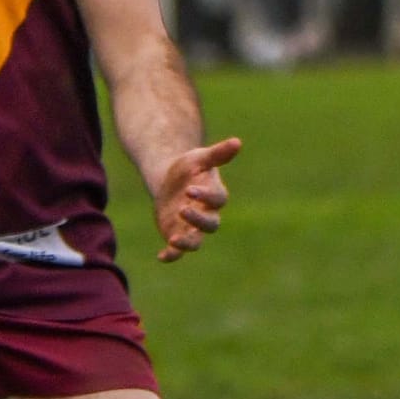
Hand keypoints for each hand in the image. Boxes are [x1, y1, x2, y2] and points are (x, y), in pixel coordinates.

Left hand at [153, 138, 241, 263]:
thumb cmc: (190, 168)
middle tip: (182, 209)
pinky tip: (161, 256)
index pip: (216, 199)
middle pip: (211, 224)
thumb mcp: (200, 158)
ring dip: (186, 243)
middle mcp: (207, 214)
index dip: (205, 195)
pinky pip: (178, 251)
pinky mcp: (177, 235)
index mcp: (215, 195)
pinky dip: (172, 255)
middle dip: (198, 219)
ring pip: (196, 241)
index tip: (189, 189)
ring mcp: (192, 227)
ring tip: (173, 239)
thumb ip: (218, 154)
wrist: (170, 180)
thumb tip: (238, 142)